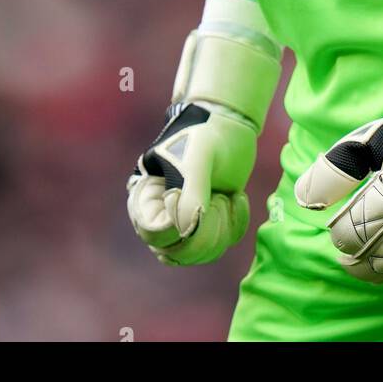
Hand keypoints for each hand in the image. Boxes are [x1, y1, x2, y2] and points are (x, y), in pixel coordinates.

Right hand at [127, 99, 256, 265]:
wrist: (230, 126)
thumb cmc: (207, 134)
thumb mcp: (198, 157)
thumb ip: (191, 192)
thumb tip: (187, 231)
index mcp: (146, 197)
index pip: (152, 234)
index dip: (178, 227)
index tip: (201, 200)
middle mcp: (160, 216)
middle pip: (176, 252)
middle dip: (206, 229)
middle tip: (218, 196)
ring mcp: (183, 225)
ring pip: (198, 255)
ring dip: (222, 228)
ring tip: (227, 196)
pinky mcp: (206, 228)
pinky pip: (219, 247)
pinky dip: (235, 226)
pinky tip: (236, 198)